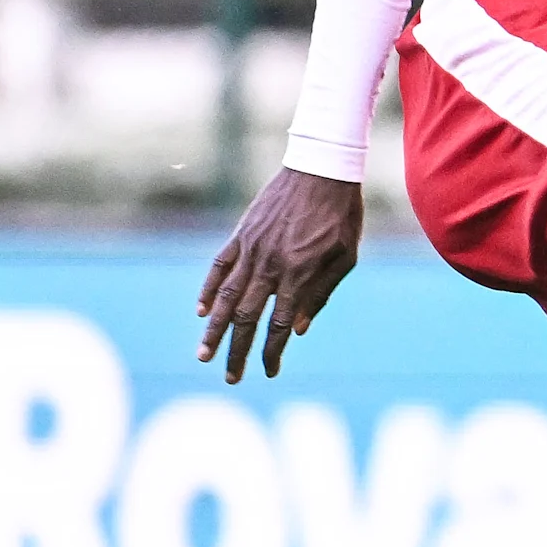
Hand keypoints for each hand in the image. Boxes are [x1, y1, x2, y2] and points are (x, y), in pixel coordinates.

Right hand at [196, 166, 363, 382]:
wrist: (321, 169)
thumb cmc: (341, 215)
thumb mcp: (345, 256)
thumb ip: (321, 293)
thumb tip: (299, 329)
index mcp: (300, 274)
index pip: (281, 325)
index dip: (273, 352)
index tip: (269, 371)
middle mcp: (271, 266)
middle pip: (247, 318)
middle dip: (237, 351)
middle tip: (230, 377)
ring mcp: (252, 249)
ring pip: (225, 297)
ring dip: (213, 329)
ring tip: (203, 355)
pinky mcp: (241, 235)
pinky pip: (219, 266)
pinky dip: (208, 289)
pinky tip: (200, 311)